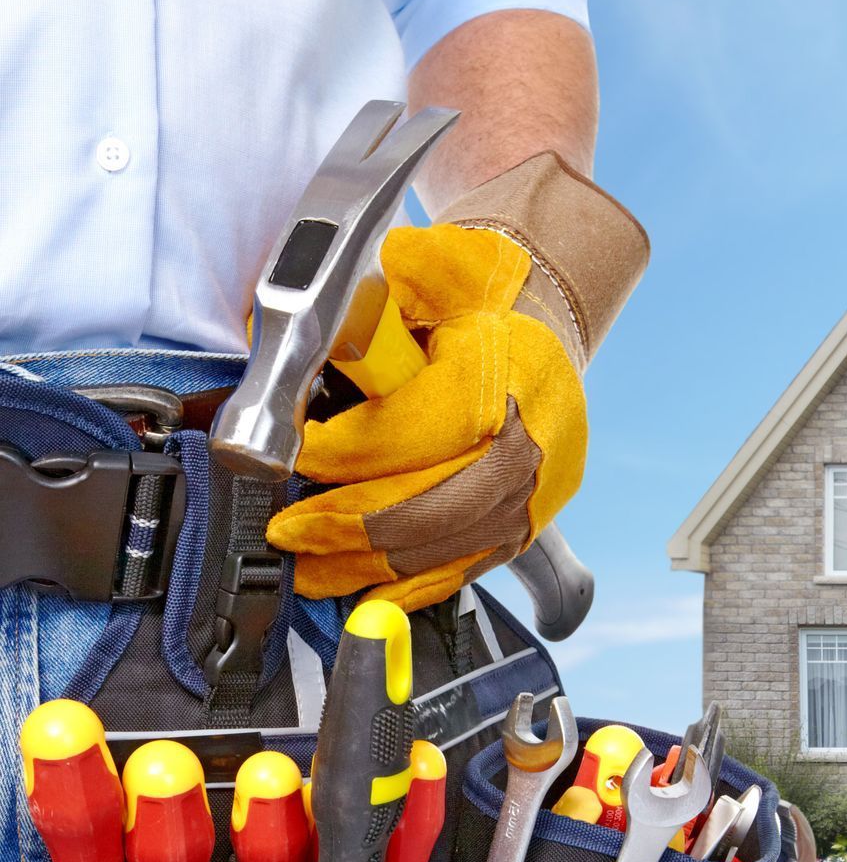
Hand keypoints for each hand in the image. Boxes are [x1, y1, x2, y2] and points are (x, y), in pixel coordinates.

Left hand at [266, 154, 645, 610]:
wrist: (542, 341)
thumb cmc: (482, 308)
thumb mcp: (449, 269)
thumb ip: (408, 277)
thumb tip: (356, 292)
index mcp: (514, 376)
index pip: (431, 427)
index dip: (358, 449)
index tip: (302, 455)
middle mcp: (532, 447)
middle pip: (435, 504)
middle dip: (350, 523)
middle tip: (289, 529)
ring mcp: (531, 498)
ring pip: (442, 548)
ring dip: (366, 565)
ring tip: (307, 566)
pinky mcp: (521, 531)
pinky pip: (460, 571)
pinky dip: (408, 590)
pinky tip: (359, 593)